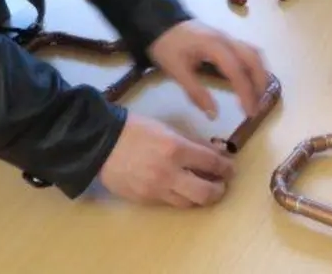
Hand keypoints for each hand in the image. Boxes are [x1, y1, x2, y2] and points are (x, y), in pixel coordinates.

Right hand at [99, 113, 234, 206]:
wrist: (100, 144)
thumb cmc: (135, 129)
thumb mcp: (166, 129)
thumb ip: (191, 142)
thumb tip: (214, 152)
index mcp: (176, 149)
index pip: (211, 163)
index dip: (226, 168)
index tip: (230, 169)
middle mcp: (169, 173)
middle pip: (205, 192)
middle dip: (219, 190)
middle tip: (221, 185)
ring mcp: (156, 190)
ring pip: (189, 203)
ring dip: (201, 198)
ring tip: (203, 190)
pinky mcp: (145, 200)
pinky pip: (169, 203)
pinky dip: (180, 197)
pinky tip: (181, 190)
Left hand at [148, 20, 270, 122]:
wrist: (160, 22)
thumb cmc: (166, 46)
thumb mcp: (176, 70)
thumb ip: (195, 92)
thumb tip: (213, 115)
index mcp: (214, 46)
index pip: (237, 71)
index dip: (246, 93)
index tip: (250, 113)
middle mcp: (226, 39)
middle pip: (253, 59)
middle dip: (260, 84)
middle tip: (257, 107)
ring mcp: (228, 37)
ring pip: (254, 54)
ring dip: (259, 75)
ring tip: (257, 97)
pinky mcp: (226, 39)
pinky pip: (248, 52)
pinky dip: (254, 68)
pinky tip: (250, 82)